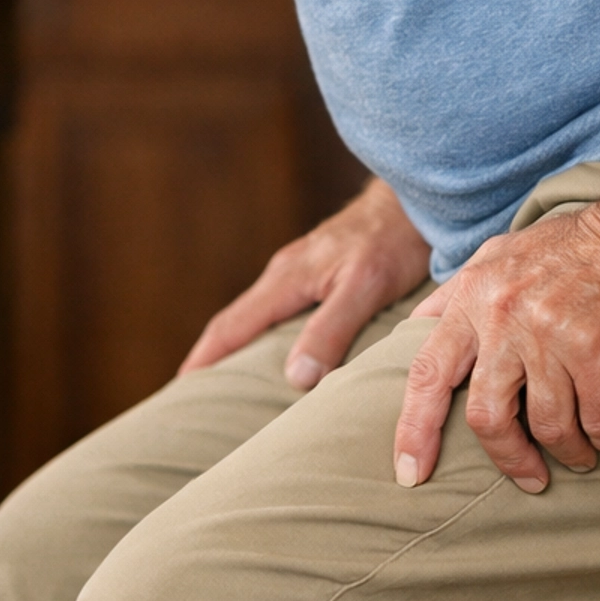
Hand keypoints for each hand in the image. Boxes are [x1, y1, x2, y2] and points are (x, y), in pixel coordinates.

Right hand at [179, 178, 430, 386]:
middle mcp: (286, 274)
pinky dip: (267, 336)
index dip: (204, 362)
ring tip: (229, 388)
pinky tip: (278, 355)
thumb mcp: (365, 287)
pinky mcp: (321, 272)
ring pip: (258, 316)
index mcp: (287, 279)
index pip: (230, 327)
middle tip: (193, 401)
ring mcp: (301, 271)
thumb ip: (330, 329)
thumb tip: (294, 378)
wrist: (419, 199)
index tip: (180, 395)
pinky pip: (281, 310)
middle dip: (212, 360)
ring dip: (238, 349)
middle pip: (236, 323)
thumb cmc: (394, 240)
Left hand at [392, 186, 599, 492]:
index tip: (409, 475)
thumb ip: (460, 292)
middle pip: (486, 418)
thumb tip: (418, 326)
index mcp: (476, 294)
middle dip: (508, 459)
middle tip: (530, 477)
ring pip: (548, 427)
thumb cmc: (582, 244)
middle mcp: (505, 315)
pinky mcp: (597, 351)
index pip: (428, 374)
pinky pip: (598, 423)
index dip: (414, 431)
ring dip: (570, 451)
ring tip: (585, 451)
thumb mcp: (504, 254)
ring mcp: (550, 334)